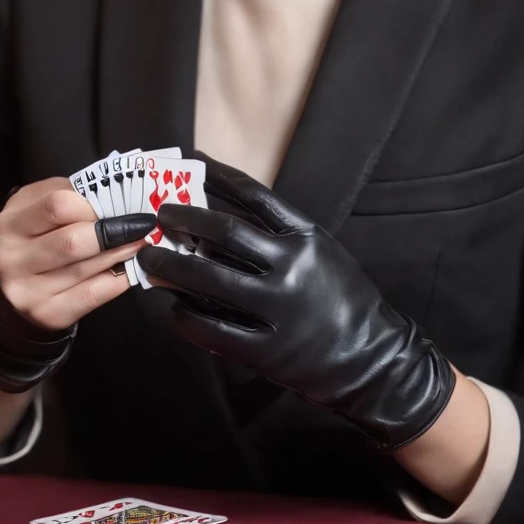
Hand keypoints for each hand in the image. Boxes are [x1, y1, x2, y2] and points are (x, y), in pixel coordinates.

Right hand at [0, 178, 155, 391]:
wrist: (0, 293)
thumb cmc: (26, 238)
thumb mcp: (31, 208)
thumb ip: (65, 194)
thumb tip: (113, 194)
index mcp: (9, 226)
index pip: (57, 207)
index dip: (93, 203)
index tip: (119, 201)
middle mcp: (13, 261)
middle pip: (74, 242)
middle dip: (115, 230)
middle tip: (142, 223)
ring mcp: (29, 293)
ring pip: (88, 268)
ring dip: (123, 252)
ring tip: (140, 240)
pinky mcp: (48, 316)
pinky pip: (94, 294)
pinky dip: (119, 278)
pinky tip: (131, 267)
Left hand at [139, 157, 454, 451]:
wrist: (374, 358)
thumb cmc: (342, 298)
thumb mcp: (321, 252)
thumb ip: (278, 238)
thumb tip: (217, 222)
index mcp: (306, 236)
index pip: (255, 195)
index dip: (219, 177)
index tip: (192, 165)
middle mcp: (291, 267)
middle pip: (224, 232)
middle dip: (184, 220)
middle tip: (159, 216)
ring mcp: (278, 309)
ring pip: (209, 279)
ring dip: (172, 266)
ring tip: (149, 259)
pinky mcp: (268, 351)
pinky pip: (214, 330)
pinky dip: (188, 317)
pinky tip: (176, 310)